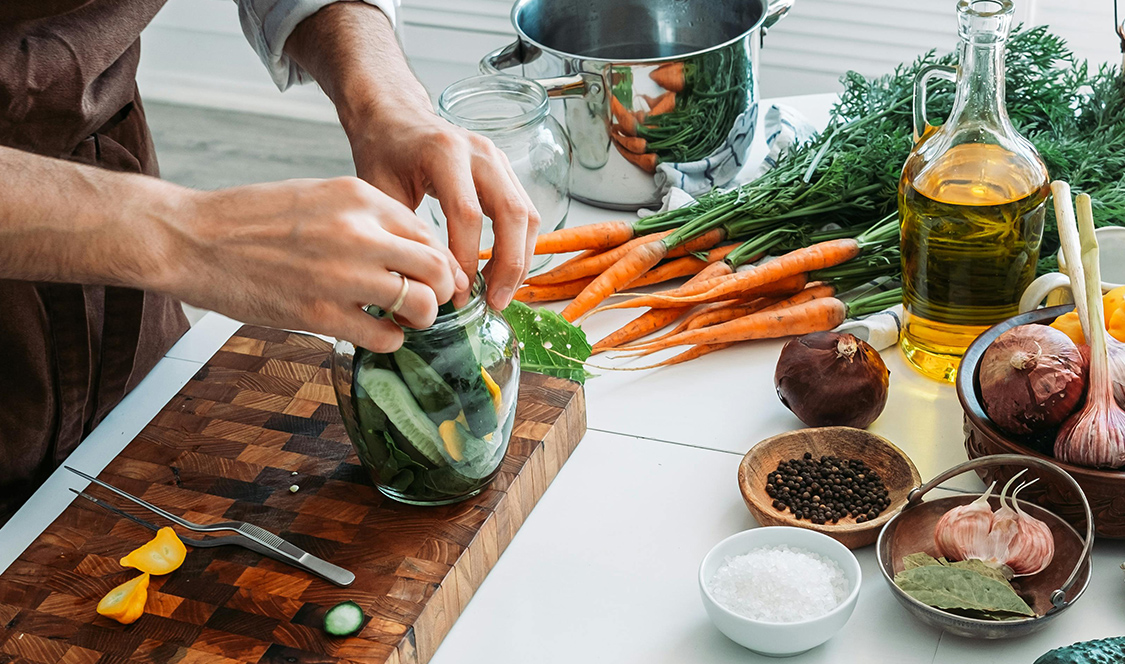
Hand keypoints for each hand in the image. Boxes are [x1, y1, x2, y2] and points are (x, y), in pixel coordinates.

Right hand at [156, 177, 467, 351]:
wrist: (192, 238)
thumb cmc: (252, 219)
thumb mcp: (319, 196)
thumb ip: (366, 218)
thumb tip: (410, 250)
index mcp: (359, 197)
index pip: (428, 233)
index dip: (441, 261)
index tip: (439, 277)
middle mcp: (358, 232)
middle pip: (436, 268)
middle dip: (443, 290)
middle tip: (432, 302)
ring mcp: (342, 275)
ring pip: (421, 304)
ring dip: (420, 318)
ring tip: (403, 319)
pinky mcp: (321, 313)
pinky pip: (385, 336)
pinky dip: (390, 340)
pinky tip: (373, 332)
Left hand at [282, 1, 538, 309]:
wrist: (395, 116)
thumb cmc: (382, 151)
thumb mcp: (378, 189)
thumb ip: (402, 231)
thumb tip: (423, 284)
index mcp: (445, 152)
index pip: (467, 215)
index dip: (465, 260)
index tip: (455, 294)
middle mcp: (480, 151)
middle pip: (512, 213)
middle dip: (508, 265)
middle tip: (494, 303)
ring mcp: (499, 159)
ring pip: (527, 214)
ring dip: (520, 259)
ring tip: (501, 294)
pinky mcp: (506, 171)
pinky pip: (525, 212)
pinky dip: (520, 246)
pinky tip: (504, 273)